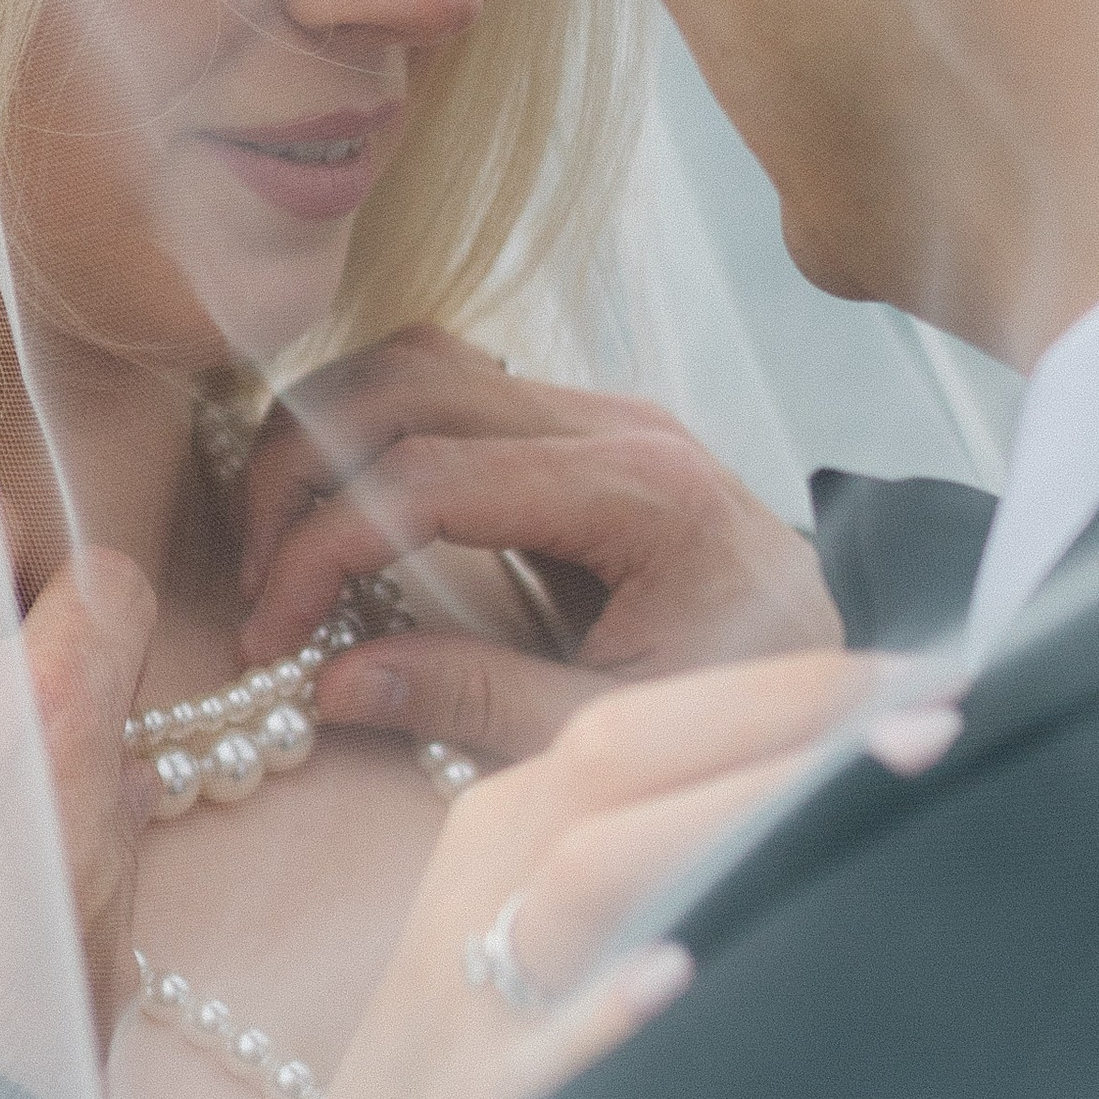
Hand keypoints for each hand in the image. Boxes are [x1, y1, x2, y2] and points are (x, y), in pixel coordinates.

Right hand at [235, 325, 841, 762]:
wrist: (843, 679)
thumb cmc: (748, 714)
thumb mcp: (616, 736)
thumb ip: (476, 701)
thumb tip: (329, 683)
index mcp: (644, 492)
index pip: (430, 478)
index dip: (323, 547)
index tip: (273, 630)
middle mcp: (622, 423)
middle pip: (406, 387)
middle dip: (300, 477)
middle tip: (255, 586)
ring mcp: (604, 412)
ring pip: (418, 362)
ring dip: (324, 437)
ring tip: (277, 546)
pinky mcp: (585, 426)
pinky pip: (451, 385)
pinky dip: (370, 428)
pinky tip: (336, 510)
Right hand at [302, 649, 878, 1098]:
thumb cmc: (494, 1072)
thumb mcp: (546, 939)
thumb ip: (664, 859)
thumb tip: (841, 797)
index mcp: (510, 827)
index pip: (645, 718)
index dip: (787, 687)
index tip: (932, 675)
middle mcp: (484, 888)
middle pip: (617, 760)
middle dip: (782, 727)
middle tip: (938, 722)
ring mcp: (468, 1000)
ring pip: (586, 873)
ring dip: (722, 826)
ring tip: (847, 803)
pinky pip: (535, 1055)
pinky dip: (604, 1013)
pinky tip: (678, 980)